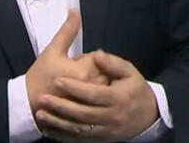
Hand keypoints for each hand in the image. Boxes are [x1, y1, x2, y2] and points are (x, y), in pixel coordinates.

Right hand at [25, 10, 107, 116]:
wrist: (28, 105)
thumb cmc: (40, 76)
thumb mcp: (52, 50)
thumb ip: (67, 30)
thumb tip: (75, 10)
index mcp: (85, 71)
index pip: (98, 56)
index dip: (85, 57)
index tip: (72, 63)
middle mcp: (92, 87)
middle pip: (104, 70)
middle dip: (92, 69)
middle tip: (73, 74)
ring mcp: (91, 102)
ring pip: (102, 84)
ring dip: (94, 82)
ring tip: (76, 86)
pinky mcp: (89, 112)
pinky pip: (99, 100)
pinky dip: (92, 96)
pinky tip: (79, 97)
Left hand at [35, 50, 158, 141]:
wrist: (147, 116)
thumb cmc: (135, 90)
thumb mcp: (130, 72)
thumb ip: (113, 63)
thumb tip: (97, 54)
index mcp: (118, 98)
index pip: (94, 94)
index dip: (75, 88)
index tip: (58, 80)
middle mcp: (111, 117)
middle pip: (83, 113)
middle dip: (61, 106)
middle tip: (42, 98)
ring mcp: (105, 131)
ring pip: (78, 128)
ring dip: (58, 122)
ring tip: (41, 113)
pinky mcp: (100, 140)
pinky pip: (79, 140)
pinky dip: (62, 135)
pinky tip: (49, 129)